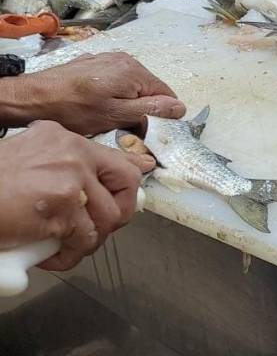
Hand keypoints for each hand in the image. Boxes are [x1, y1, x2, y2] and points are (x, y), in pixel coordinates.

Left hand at [0, 52, 185, 134]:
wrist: (32, 98)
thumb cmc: (73, 110)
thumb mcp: (116, 115)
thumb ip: (151, 110)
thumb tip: (181, 107)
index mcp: (135, 71)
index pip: (167, 95)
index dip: (161, 115)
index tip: (145, 129)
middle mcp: (125, 60)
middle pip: (149, 90)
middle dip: (142, 109)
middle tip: (122, 126)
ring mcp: (108, 59)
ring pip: (132, 86)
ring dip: (126, 102)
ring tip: (106, 116)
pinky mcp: (94, 63)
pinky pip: (115, 81)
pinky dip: (112, 94)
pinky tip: (95, 105)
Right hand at [0, 121, 155, 270]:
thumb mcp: (29, 159)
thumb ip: (61, 165)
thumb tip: (90, 186)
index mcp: (65, 138)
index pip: (114, 157)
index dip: (124, 184)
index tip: (124, 200)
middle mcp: (73, 151)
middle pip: (127, 181)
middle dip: (121, 210)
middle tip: (101, 228)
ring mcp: (71, 178)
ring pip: (108, 217)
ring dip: (91, 239)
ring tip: (68, 246)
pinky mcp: (63, 207)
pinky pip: (84, 239)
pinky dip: (70, 256)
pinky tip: (51, 257)